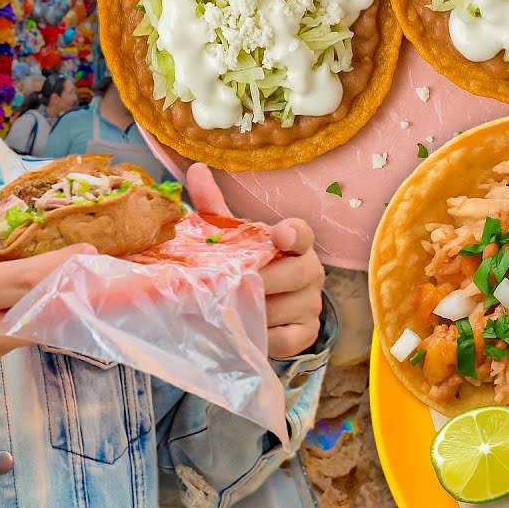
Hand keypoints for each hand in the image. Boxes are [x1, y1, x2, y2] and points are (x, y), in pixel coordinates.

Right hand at [0, 207, 93, 378]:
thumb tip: (22, 207)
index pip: (25, 280)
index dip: (62, 267)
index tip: (89, 253)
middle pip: (40, 314)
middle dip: (67, 293)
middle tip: (88, 275)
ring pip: (28, 331)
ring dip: (42, 308)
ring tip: (48, 286)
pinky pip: (10, 345)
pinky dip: (16, 324)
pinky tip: (9, 310)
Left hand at [186, 164, 324, 358]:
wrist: (261, 303)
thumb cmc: (246, 262)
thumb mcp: (229, 236)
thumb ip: (214, 205)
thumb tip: (196, 169)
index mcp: (294, 242)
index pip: (302, 233)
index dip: (293, 233)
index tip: (279, 234)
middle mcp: (310, 270)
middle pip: (297, 273)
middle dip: (264, 279)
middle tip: (235, 285)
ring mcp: (311, 303)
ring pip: (289, 307)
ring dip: (259, 310)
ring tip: (233, 310)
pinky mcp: (307, 332)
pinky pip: (289, 338)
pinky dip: (267, 336)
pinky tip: (250, 331)